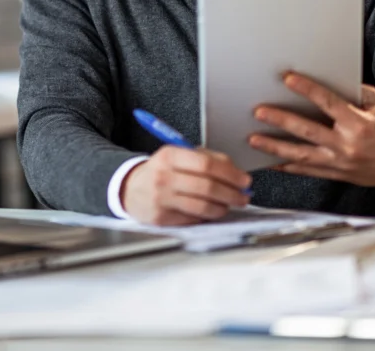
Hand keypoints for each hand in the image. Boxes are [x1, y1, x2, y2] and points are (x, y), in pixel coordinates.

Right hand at [120, 146, 251, 225]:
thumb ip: (206, 159)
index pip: (206, 165)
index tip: (244, 180)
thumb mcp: (178, 155)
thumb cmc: (161, 171)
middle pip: (207, 187)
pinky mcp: (161, 219)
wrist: (130, 189)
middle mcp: (163, 177)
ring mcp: (161, 200)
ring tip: (230, 205)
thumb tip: (235, 172)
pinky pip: (193, 220)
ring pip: (202, 207)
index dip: (230, 174)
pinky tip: (213, 212)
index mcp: (169, 156)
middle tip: (243, 195)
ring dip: (223, 207)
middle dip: (232, 193)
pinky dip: (208, 217)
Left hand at [248, 72, 374, 189]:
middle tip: (259, 111)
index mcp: (359, 124)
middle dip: (281, 120)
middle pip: (307, 131)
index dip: (307, 89)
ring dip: (274, 147)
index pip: (328, 103)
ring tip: (253, 139)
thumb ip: (353, 93)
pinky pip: (305, 171)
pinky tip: (267, 161)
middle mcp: (347, 145)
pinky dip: (284, 166)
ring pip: (300, 155)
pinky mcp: (335, 174)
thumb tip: (327, 79)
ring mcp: (339, 163)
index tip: (288, 78)